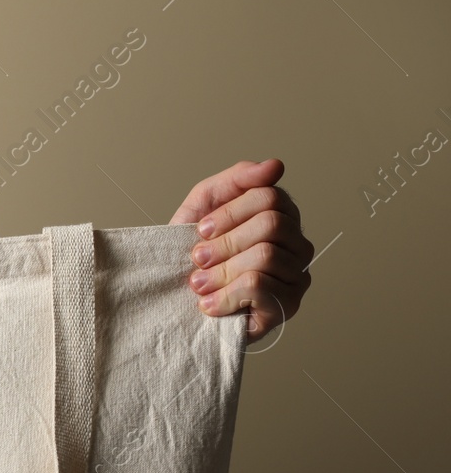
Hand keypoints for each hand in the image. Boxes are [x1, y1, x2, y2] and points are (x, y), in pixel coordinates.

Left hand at [171, 159, 312, 341]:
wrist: (175, 302)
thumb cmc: (194, 253)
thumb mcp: (203, 206)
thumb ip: (235, 180)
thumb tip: (275, 166)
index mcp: (282, 216)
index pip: (269, 196)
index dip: (228, 213)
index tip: (201, 230)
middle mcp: (297, 244)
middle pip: (271, 224)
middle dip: (224, 243)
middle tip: (198, 259)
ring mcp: (297, 276)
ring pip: (265, 256)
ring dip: (220, 272)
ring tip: (199, 284)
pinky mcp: (286, 306)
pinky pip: (259, 287)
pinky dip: (224, 296)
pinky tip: (209, 304)